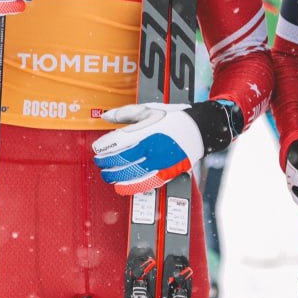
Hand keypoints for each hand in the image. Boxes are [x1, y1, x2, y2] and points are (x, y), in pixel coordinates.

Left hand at [92, 100, 242, 195]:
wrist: (200, 130)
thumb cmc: (174, 118)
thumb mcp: (149, 110)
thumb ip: (125, 113)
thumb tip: (105, 116)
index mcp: (145, 131)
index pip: (116, 142)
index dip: (103, 147)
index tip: (97, 148)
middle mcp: (151, 148)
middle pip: (120, 160)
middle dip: (105, 163)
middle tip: (99, 162)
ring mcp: (159, 163)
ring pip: (129, 174)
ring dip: (114, 176)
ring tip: (107, 174)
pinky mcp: (166, 174)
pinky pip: (144, 184)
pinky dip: (130, 187)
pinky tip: (121, 186)